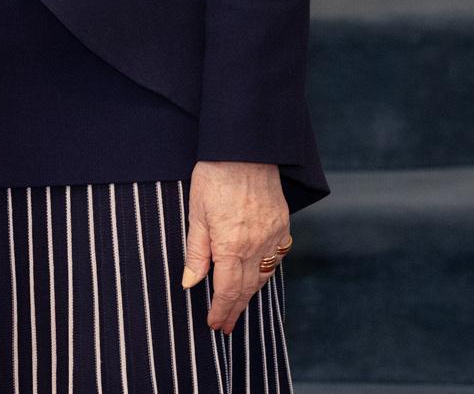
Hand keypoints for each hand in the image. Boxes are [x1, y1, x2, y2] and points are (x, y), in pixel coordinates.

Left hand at [181, 161, 289, 332]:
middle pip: (246, 288)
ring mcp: (273, 235)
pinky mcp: (282, 224)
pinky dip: (266, 270)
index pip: (227, 290)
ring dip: (250, 292)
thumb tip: (190, 283)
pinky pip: (277, 257)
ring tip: (238, 304)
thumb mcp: (196, 213)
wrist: (246, 148)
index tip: (215, 324)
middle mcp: (256, 246)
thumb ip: (196, 252)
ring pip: (264, 275)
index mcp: (231, 245)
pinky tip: (257, 274)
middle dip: (235, 309)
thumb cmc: (214, 176)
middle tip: (226, 325)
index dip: (221, 311)